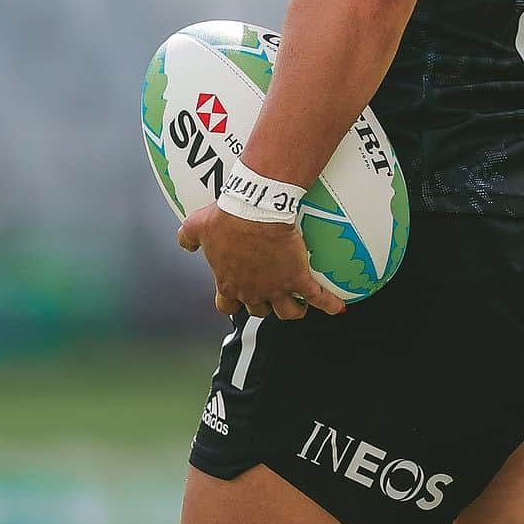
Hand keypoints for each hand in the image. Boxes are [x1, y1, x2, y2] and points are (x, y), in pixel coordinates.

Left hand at [177, 204, 347, 320]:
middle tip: (270, 292)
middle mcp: (252, 291)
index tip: (239, 294)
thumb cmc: (225, 217)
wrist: (254, 210)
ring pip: (286, 313)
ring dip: (292, 311)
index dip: (234, 301)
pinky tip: (338, 308)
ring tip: (298, 305)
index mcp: (228, 283)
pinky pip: (316, 297)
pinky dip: (329, 305)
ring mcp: (275, 287)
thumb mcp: (197, 226)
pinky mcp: (297, 278)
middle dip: (264, 304)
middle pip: (258, 310)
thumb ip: (187, 237)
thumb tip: (184, 244)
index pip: (227, 305)